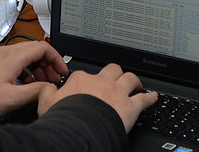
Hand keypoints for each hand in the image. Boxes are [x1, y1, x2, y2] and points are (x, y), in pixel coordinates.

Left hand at [0, 41, 67, 120]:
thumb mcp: (12, 98)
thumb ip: (35, 91)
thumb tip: (49, 88)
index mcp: (13, 56)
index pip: (44, 47)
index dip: (57, 59)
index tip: (62, 71)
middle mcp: (6, 53)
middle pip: (36, 50)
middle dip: (49, 64)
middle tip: (54, 79)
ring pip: (26, 56)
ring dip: (38, 69)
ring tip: (42, 84)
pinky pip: (16, 62)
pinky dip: (26, 71)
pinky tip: (26, 85)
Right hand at [37, 63, 157, 131]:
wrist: (79, 129)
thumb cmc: (64, 118)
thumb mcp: (45, 103)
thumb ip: (45, 93)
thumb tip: (44, 89)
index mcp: (82, 80)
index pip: (84, 74)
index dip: (86, 79)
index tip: (86, 85)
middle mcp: (101, 82)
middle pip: (112, 69)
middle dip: (115, 72)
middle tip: (116, 77)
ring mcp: (117, 93)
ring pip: (130, 78)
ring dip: (134, 81)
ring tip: (137, 84)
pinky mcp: (130, 106)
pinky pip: (144, 99)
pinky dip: (150, 98)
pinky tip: (154, 97)